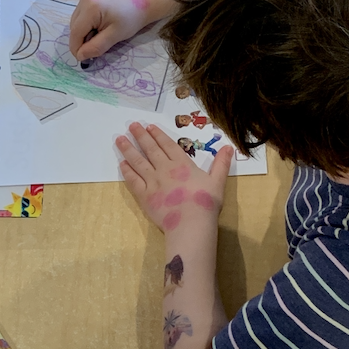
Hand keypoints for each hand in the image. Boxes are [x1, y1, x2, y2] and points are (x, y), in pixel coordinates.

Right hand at [69, 0, 151, 60]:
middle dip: (81, 41)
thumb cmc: (130, 20)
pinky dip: (86, 26)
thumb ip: (96, 47)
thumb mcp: (114, 36)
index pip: (75, 33)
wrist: (142, 3)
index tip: (85, 59)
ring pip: (75, 22)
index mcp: (90, 7)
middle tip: (96, 46)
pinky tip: (97, 27)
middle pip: (74, 27)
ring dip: (83, 34)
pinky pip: (80, 17)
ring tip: (99, 35)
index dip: (77, 48)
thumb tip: (80, 56)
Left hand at [116, 122, 233, 231]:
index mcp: (182, 164)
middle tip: (132, 125)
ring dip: (128, 149)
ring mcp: (153, 182)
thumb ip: (221, 164)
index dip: (158, 135)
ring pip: (138, 162)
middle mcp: (165, 169)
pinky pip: (133, 181)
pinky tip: (122, 163)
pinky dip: (127, 171)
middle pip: (150, 149)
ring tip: (119, 139)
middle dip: (140, 136)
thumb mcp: (218, 181)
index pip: (168, 145)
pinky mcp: (145, 196)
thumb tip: (229, 147)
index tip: (149, 126)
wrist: (191, 223)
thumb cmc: (206, 203)